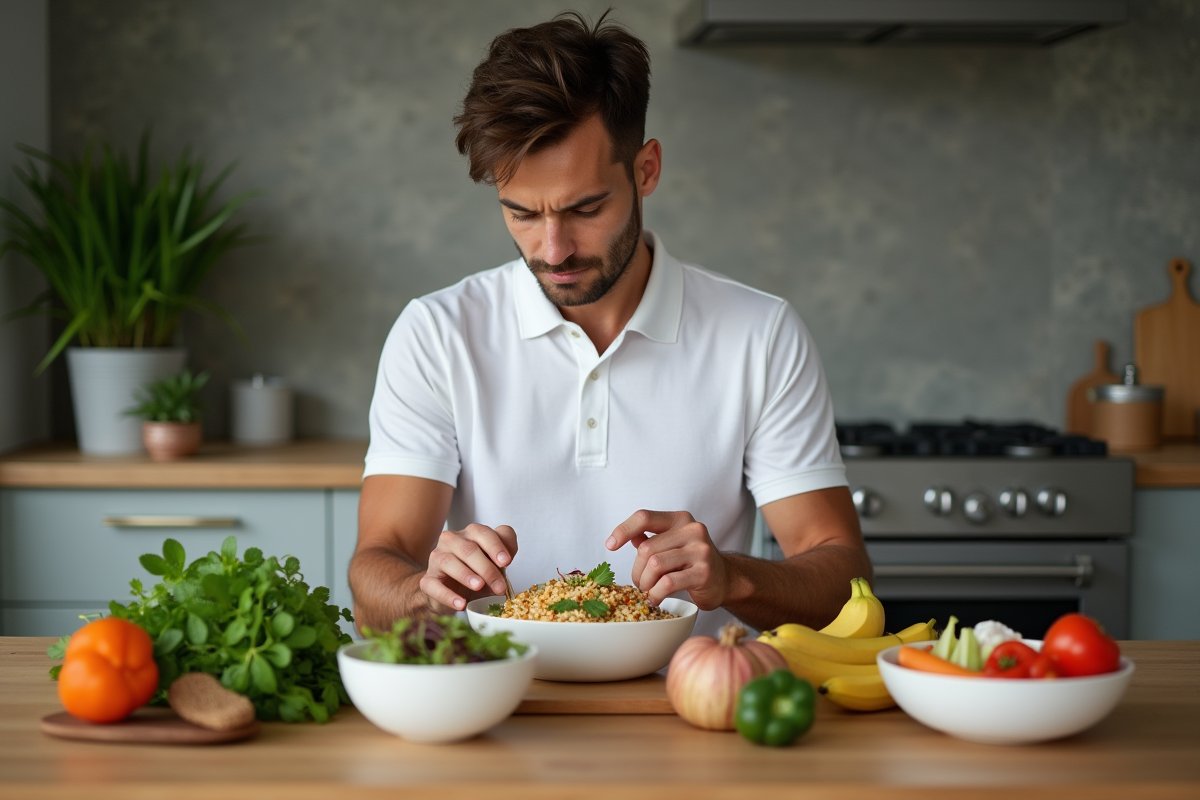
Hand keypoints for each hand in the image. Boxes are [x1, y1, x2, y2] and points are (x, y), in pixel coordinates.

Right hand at [419, 524, 516, 611]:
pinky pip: (434, 585)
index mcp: (470, 534)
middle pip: (468, 549)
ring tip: (479, 586)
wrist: (453, 594)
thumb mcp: (496, 563)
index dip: (495, 546)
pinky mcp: (427, 580)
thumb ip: (506, 551)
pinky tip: (460, 603)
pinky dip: (448, 595)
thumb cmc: (478, 573)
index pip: (483, 533)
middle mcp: (451, 541)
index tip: (506, 562)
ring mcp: (437, 558)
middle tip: (500, 586)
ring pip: (449, 561)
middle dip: (487, 568)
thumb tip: (507, 557)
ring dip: (466, 575)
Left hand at [605, 510, 729, 609]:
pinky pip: (668, 583)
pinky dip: (656, 594)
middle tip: (639, 584)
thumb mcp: (672, 544)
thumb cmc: (692, 562)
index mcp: (680, 519)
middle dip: (637, 571)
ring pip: (655, 565)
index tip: (610, 546)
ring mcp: (700, 550)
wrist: (725, 579)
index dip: (623, 530)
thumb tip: (628, 536)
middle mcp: (692, 530)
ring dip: (645, 584)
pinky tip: (656, 598)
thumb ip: (651, 538)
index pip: (644, 517)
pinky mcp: (703, 572)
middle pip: (646, 548)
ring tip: (648, 591)